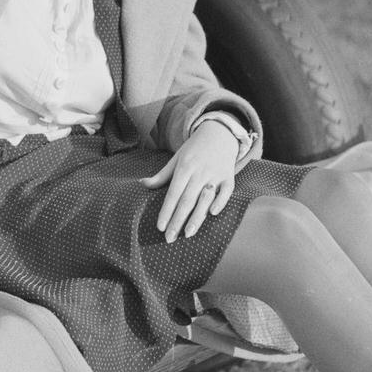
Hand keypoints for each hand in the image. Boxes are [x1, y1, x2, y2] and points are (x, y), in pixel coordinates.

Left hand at [140, 121, 239, 241]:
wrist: (219, 133)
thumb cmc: (194, 150)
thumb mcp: (176, 159)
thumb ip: (161, 175)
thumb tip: (142, 184)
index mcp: (184, 168)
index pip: (173, 194)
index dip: (166, 211)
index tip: (160, 227)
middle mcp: (199, 172)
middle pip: (187, 200)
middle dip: (177, 221)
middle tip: (169, 238)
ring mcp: (215, 174)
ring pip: (205, 199)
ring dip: (197, 217)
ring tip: (187, 234)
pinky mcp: (229, 177)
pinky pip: (226, 191)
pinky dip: (220, 202)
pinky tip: (212, 214)